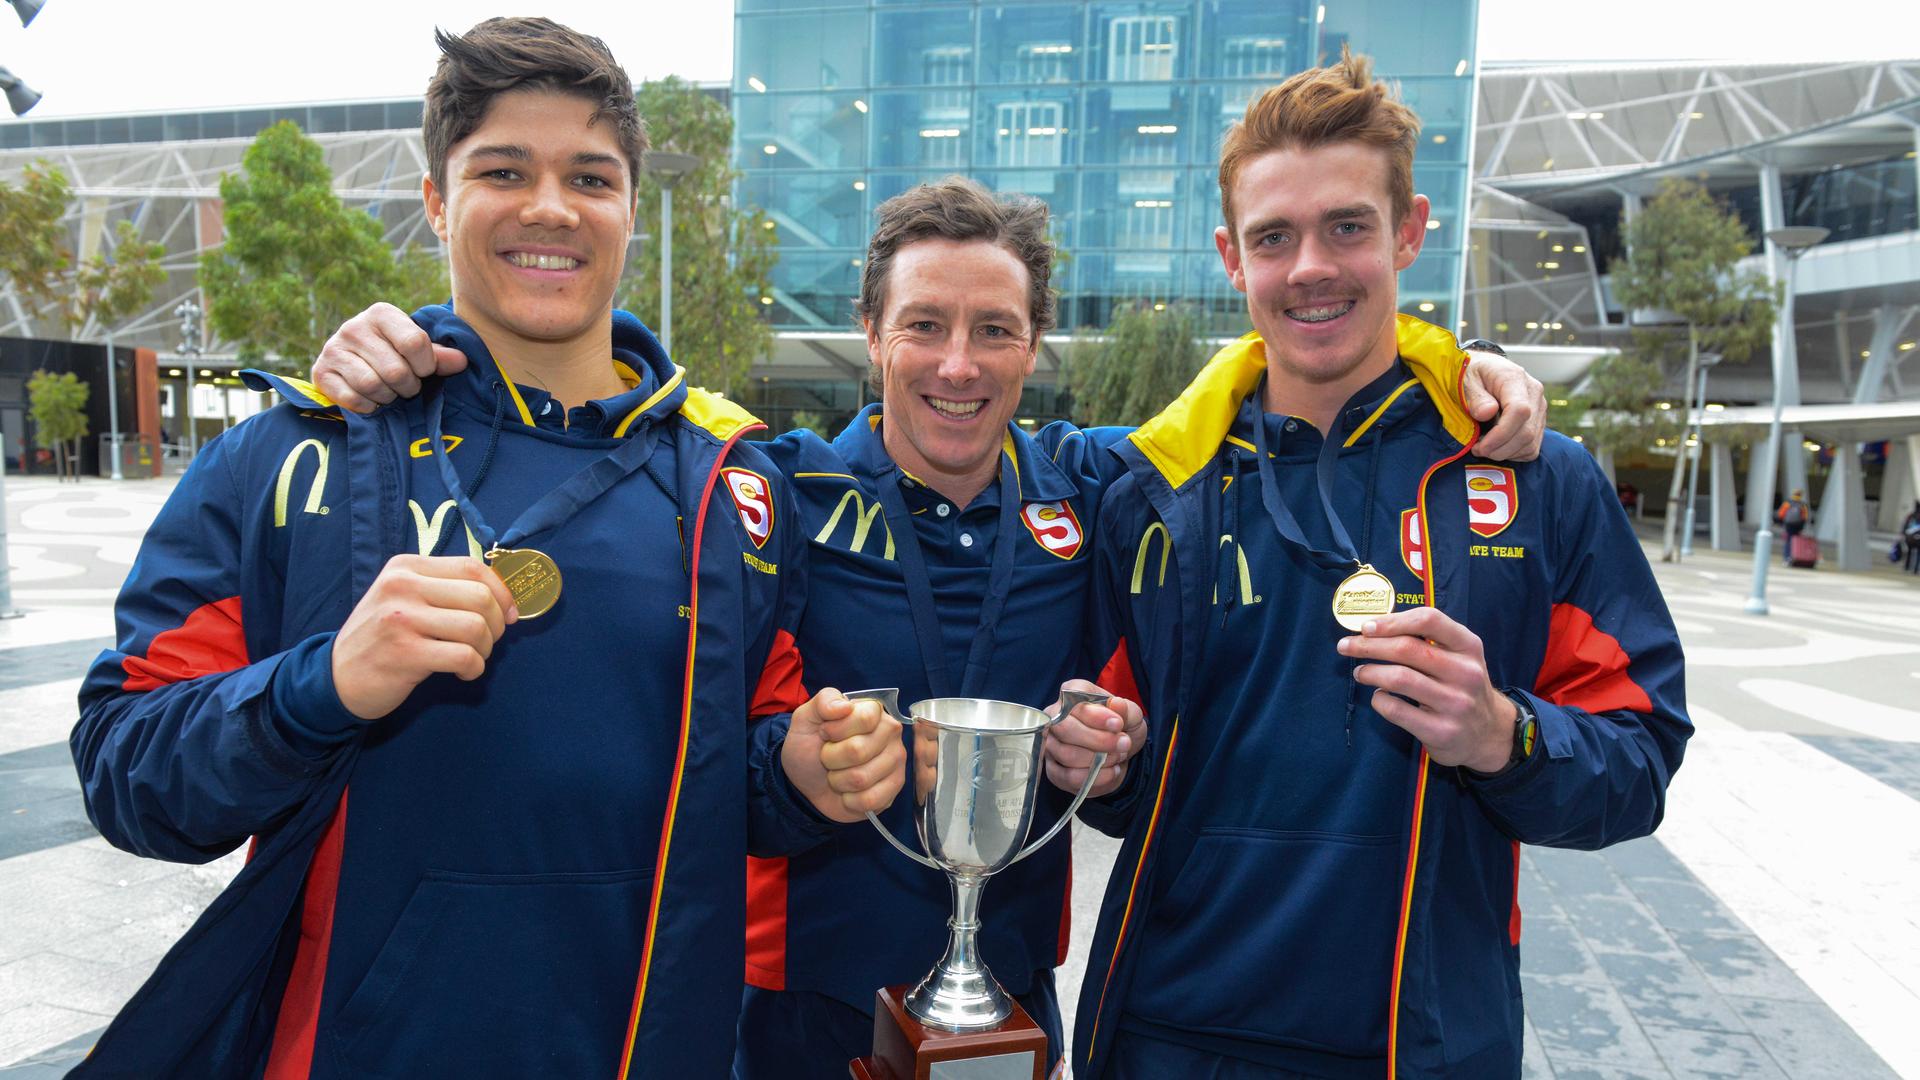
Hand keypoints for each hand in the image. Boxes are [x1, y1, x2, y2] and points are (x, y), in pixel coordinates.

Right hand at [312, 302, 466, 413]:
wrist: (351, 361)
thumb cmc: (393, 353)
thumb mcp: (417, 349)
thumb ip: (438, 356)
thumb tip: (462, 361)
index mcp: (381, 313)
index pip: (415, 342)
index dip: (426, 364)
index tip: (424, 370)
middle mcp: (354, 327)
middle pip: (396, 371)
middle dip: (408, 386)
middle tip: (405, 385)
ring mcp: (333, 349)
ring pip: (373, 386)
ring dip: (387, 396)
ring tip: (388, 390)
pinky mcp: (320, 372)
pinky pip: (353, 399)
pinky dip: (367, 406)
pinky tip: (369, 398)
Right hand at [331, 554, 518, 719]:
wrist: (336, 676)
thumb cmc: (382, 637)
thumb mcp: (404, 598)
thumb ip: (444, 589)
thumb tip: (505, 597)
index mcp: (406, 567)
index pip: (472, 567)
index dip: (502, 592)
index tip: (509, 614)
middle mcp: (402, 587)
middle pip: (479, 597)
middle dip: (497, 623)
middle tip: (488, 641)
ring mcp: (401, 619)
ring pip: (475, 627)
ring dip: (485, 648)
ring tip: (473, 657)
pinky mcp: (404, 654)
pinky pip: (464, 656)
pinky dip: (474, 668)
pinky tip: (463, 672)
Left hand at [782, 688, 906, 822]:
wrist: (806, 783)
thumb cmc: (809, 747)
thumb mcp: (805, 719)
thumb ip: (823, 702)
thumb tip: (846, 705)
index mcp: (872, 710)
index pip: (865, 718)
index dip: (836, 730)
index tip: (825, 733)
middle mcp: (890, 733)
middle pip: (859, 750)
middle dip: (831, 759)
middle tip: (828, 758)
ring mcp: (895, 761)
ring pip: (862, 778)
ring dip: (838, 781)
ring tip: (837, 775)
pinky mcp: (894, 789)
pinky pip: (870, 800)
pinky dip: (850, 801)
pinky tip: (848, 793)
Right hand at [1042, 679, 1145, 797]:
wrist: (1120, 753)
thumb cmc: (1121, 727)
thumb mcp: (1131, 715)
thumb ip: (1126, 710)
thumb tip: (1116, 704)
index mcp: (1071, 693)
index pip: (1072, 700)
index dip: (1095, 715)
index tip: (1118, 724)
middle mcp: (1053, 716)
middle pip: (1065, 728)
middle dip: (1099, 740)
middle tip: (1123, 744)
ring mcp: (1050, 744)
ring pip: (1067, 754)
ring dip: (1099, 759)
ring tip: (1118, 756)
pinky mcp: (1053, 770)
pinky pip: (1070, 777)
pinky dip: (1096, 777)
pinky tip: (1112, 771)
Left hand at [1336, 607, 1515, 772]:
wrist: (1488, 735)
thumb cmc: (1461, 686)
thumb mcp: (1459, 657)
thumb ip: (1427, 640)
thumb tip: (1373, 628)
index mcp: (1468, 647)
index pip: (1429, 620)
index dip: (1392, 621)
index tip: (1365, 626)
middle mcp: (1466, 673)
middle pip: (1407, 648)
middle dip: (1368, 645)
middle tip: (1346, 646)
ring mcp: (1455, 704)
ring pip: (1398, 678)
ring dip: (1370, 672)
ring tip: (1361, 672)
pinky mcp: (1441, 731)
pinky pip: (1396, 710)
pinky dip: (1379, 700)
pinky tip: (1379, 697)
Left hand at [1461, 351, 1544, 461]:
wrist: (1485, 370)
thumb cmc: (1472, 374)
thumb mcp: (1465, 380)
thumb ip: (1475, 396)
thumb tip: (1487, 413)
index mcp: (1514, 378)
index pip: (1519, 411)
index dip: (1501, 434)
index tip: (1480, 446)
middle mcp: (1534, 393)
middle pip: (1526, 432)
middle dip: (1499, 449)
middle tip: (1477, 450)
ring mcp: (1540, 408)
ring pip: (1530, 444)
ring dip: (1504, 453)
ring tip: (1484, 447)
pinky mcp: (1539, 421)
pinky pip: (1532, 447)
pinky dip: (1513, 453)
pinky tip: (1497, 446)